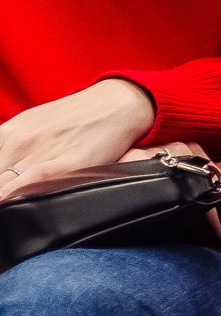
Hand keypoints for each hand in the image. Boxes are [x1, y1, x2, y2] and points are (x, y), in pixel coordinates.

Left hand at [0, 80, 156, 199]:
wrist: (114, 105)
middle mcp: (18, 142)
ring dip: (2, 198)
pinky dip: (12, 198)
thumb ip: (7, 147)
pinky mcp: (66, 164)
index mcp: (7, 133)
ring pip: (3, 186)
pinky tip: (10, 204)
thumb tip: (4, 170)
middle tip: (3, 204)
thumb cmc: (72, 118)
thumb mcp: (29, 124)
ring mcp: (41, 153)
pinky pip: (29, 186)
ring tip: (8, 210)